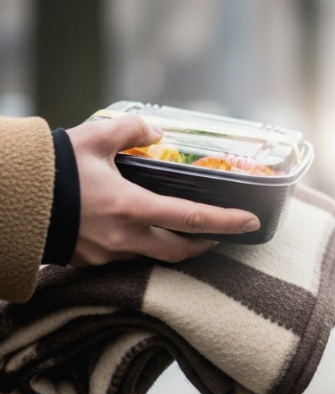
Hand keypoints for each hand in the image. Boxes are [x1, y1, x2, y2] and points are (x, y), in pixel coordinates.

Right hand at [66, 115, 259, 266]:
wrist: (8, 201)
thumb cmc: (53, 171)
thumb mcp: (94, 139)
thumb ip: (132, 129)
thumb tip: (156, 130)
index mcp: (133, 209)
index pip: (194, 219)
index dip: (227, 222)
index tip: (251, 222)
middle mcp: (126, 239)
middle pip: (181, 251)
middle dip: (206, 244)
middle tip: (221, 233)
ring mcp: (108, 256)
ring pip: (155, 258)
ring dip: (175, 247)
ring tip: (186, 231)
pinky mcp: (91, 264)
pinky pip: (129, 260)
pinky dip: (145, 248)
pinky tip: (145, 234)